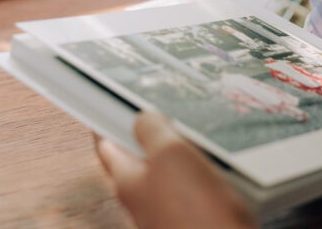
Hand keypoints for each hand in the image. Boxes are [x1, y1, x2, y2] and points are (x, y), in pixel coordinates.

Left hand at [95, 111, 255, 228]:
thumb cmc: (196, 213)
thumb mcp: (172, 155)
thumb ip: (153, 131)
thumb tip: (143, 117)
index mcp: (128, 181)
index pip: (107, 146)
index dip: (106, 123)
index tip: (106, 104)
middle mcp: (142, 200)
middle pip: (137, 160)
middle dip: (146, 137)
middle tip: (158, 114)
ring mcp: (166, 212)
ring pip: (166, 174)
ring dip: (176, 154)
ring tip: (192, 135)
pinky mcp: (192, 220)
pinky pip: (191, 188)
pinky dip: (198, 172)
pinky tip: (215, 167)